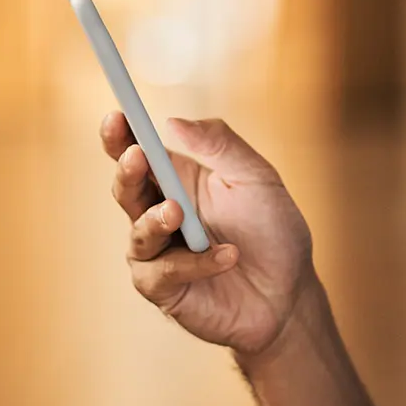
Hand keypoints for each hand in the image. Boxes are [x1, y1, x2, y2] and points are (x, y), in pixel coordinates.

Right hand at [101, 112, 314, 354]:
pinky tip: (229, 256)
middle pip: (126, 188)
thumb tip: (173, 121)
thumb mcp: (256, 176)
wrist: (289, 291)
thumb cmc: (273, 229)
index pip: (138, 151)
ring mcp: (159, 252)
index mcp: (178, 178)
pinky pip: (163, 273)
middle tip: (137, 157)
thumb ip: (219, 144)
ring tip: (179, 213)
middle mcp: (160, 212)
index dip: (121, 134)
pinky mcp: (165, 288)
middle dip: (126, 171)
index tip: (116, 115)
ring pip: (137, 234)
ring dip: (155, 221)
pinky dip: (196, 263)